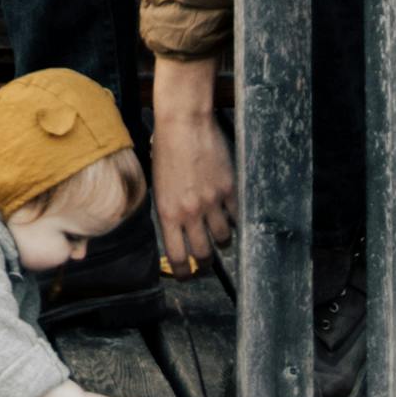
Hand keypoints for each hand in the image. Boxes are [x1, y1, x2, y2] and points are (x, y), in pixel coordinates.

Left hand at [150, 57, 235, 270]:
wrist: (183, 121)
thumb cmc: (165, 148)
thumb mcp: (158, 183)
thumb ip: (169, 208)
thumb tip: (177, 227)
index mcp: (167, 212)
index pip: (177, 256)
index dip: (182, 272)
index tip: (185, 275)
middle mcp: (190, 212)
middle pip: (203, 254)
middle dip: (204, 263)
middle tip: (205, 262)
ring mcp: (212, 202)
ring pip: (224, 239)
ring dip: (222, 242)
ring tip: (220, 236)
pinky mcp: (229, 189)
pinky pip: (237, 216)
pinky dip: (236, 220)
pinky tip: (233, 218)